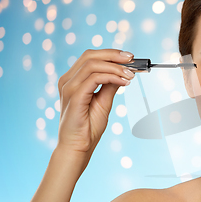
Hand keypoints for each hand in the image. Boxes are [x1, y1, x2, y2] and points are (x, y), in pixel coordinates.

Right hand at [56, 49, 135, 167]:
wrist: (78, 147)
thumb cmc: (88, 127)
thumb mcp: (103, 101)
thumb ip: (110, 85)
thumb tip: (122, 72)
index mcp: (72, 80)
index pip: (90, 57)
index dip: (111, 54)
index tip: (130, 59)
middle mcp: (67, 80)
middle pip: (90, 55)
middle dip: (114, 55)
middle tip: (132, 59)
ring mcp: (69, 87)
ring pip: (93, 64)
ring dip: (115, 67)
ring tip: (131, 75)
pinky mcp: (74, 96)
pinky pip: (94, 78)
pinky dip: (112, 77)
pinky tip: (124, 82)